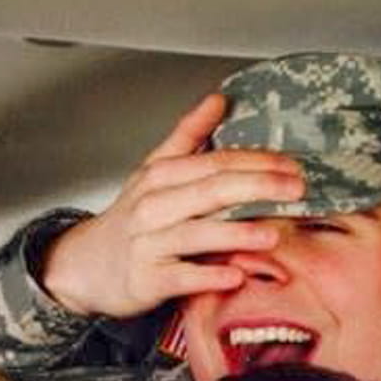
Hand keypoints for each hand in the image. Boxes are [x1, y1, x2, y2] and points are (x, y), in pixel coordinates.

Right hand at [40, 92, 303, 318]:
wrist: (85, 265)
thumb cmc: (129, 220)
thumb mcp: (153, 172)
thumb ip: (188, 136)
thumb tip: (219, 99)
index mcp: (162, 176)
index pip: (215, 162)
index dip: (256, 161)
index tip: (292, 166)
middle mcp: (154, 206)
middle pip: (210, 191)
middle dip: (256, 187)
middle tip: (295, 189)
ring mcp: (149, 244)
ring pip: (196, 233)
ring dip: (235, 233)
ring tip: (271, 233)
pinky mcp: (147, 281)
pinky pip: (181, 277)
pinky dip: (207, 276)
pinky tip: (234, 275)